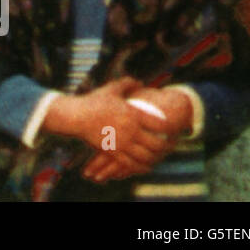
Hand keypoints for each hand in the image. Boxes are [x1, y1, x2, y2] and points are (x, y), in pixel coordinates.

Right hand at [43, 78, 175, 180]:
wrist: (76, 116)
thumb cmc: (93, 101)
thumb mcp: (111, 89)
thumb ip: (127, 83)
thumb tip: (140, 82)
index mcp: (133, 114)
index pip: (161, 124)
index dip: (171, 127)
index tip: (174, 128)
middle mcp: (130, 130)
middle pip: (158, 144)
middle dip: (166, 146)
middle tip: (170, 145)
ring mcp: (122, 143)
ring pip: (147, 157)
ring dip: (155, 158)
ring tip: (159, 156)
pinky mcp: (114, 152)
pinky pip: (133, 165)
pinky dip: (142, 167)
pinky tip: (146, 166)